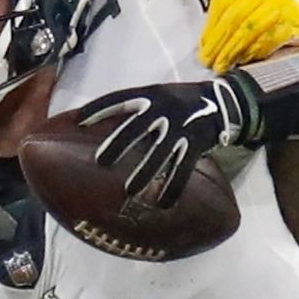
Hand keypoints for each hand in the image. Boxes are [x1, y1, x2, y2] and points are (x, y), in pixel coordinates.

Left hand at [80, 76, 253, 206]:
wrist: (220, 101)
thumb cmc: (180, 102)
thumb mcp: (158, 96)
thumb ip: (135, 108)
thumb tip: (102, 126)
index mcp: (150, 95)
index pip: (118, 99)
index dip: (98, 109)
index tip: (78, 121)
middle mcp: (164, 108)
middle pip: (136, 127)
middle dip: (117, 144)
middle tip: (100, 162)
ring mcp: (181, 126)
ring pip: (160, 153)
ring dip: (145, 173)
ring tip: (130, 191)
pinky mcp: (196, 143)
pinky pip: (183, 168)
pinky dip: (173, 187)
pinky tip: (163, 203)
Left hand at [197, 0, 298, 70]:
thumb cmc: (265, 8)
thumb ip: (224, 8)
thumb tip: (201, 29)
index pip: (222, 3)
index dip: (210, 29)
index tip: (202, 48)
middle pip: (235, 18)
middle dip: (219, 43)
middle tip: (209, 62)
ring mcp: (283, 1)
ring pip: (250, 30)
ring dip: (233, 51)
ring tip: (222, 66)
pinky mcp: (295, 20)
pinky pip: (269, 39)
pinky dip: (253, 53)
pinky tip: (243, 63)